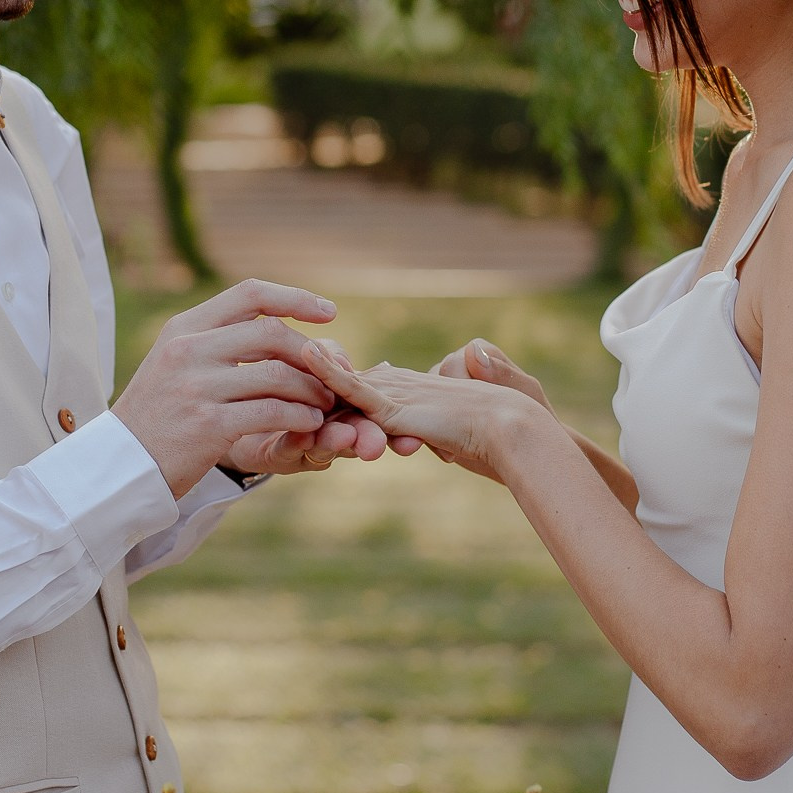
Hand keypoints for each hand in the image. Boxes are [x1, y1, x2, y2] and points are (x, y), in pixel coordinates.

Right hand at [113, 281, 345, 498]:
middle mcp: (189, 350)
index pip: (250, 293)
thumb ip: (216, 340)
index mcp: (184, 328)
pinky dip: (300, 417)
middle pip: (270, 333)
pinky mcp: (208, 425)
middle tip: (332, 372)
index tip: (328, 311)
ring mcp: (197, 387)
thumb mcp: (174, 362)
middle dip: (310, 353)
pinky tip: (309, 424)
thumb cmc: (157, 415)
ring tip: (323, 403)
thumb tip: (274, 323)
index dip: (295, 297)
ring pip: (277, 374)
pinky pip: (272, 412)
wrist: (120, 465)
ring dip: (311, 389)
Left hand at [302, 348, 550, 482]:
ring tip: (280, 351)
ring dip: (314, 375)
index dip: (338, 382)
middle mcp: (403, 385)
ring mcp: (399, 394)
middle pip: (350, 383)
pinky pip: (356, 389)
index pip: (367, 387)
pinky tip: (307, 355)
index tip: (309, 369)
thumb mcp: (461, 437)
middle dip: (316, 380)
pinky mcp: (397, 408)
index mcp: (415, 391)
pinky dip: (330, 373)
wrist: (513, 434)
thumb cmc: (499, 440)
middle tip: (281, 360)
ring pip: (346, 385)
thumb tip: (438, 440)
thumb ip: (443, 432)